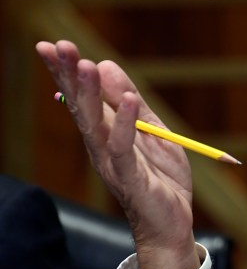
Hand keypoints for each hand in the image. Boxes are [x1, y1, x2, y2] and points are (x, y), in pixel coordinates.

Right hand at [36, 40, 200, 268]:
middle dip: (69, 76)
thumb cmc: (161, 178)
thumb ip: (134, 102)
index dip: (67, 72)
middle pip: (82, 107)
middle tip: (56, 46)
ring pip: (96, 125)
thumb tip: (106, 64)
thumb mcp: (154, 130)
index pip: (83, 98)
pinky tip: (131, 100)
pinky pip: (125, 149)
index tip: (53, 45)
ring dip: (90, 95)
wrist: (171, 223)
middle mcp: (102, 147)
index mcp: (106, 133)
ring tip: (85, 65)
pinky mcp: (131, 178)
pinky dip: (127, 124)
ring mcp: (113, 163)